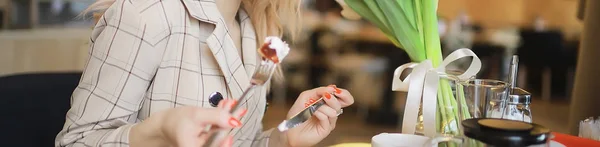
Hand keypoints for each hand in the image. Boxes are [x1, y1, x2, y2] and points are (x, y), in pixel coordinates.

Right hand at [131, 99, 247, 146]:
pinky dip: (221, 118)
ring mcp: (207, 146)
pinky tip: (224, 108)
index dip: (227, 137)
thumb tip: (235, 121)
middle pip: (222, 137)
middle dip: (229, 120)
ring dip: (226, 117)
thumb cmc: (175, 121)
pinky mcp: (209, 141)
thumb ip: (216, 117)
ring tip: (229, 104)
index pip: (217, 145)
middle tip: (236, 109)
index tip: (236, 123)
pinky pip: (219, 129)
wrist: (165, 123)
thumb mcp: (196, 115)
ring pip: (222, 131)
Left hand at [284, 85, 354, 146]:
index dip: (344, 93)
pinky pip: (326, 117)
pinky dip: (318, 112)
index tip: (335, 90)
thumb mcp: (306, 96)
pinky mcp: (326, 129)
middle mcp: (331, 111)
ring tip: (311, 108)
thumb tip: (332, 88)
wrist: (290, 129)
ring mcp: (330, 121)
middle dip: (334, 98)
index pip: (345, 97)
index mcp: (329, 103)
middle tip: (325, 96)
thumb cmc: (297, 113)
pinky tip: (311, 113)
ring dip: (321, 106)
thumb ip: (319, 90)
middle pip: (345, 103)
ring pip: (334, 110)